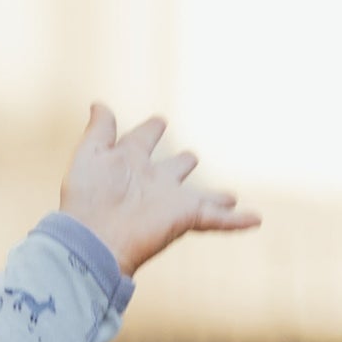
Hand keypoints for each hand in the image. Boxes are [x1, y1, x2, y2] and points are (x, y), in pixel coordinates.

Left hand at [60, 105, 258, 276]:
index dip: (149, 131)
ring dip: (215, 197)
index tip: (158, 124)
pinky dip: (237, 220)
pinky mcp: (184, 217)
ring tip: (230, 197)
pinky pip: (216, 219)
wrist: (92, 239)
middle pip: (173, 169)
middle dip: (181, 163)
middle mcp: (151, 181)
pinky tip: (256, 220)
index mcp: (128, 162)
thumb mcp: (89, 155)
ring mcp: (170, 201)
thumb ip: (99, 130)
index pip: (142, 140)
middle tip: (190, 158)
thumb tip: (98, 103)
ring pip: (200, 197)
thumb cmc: (85, 199)